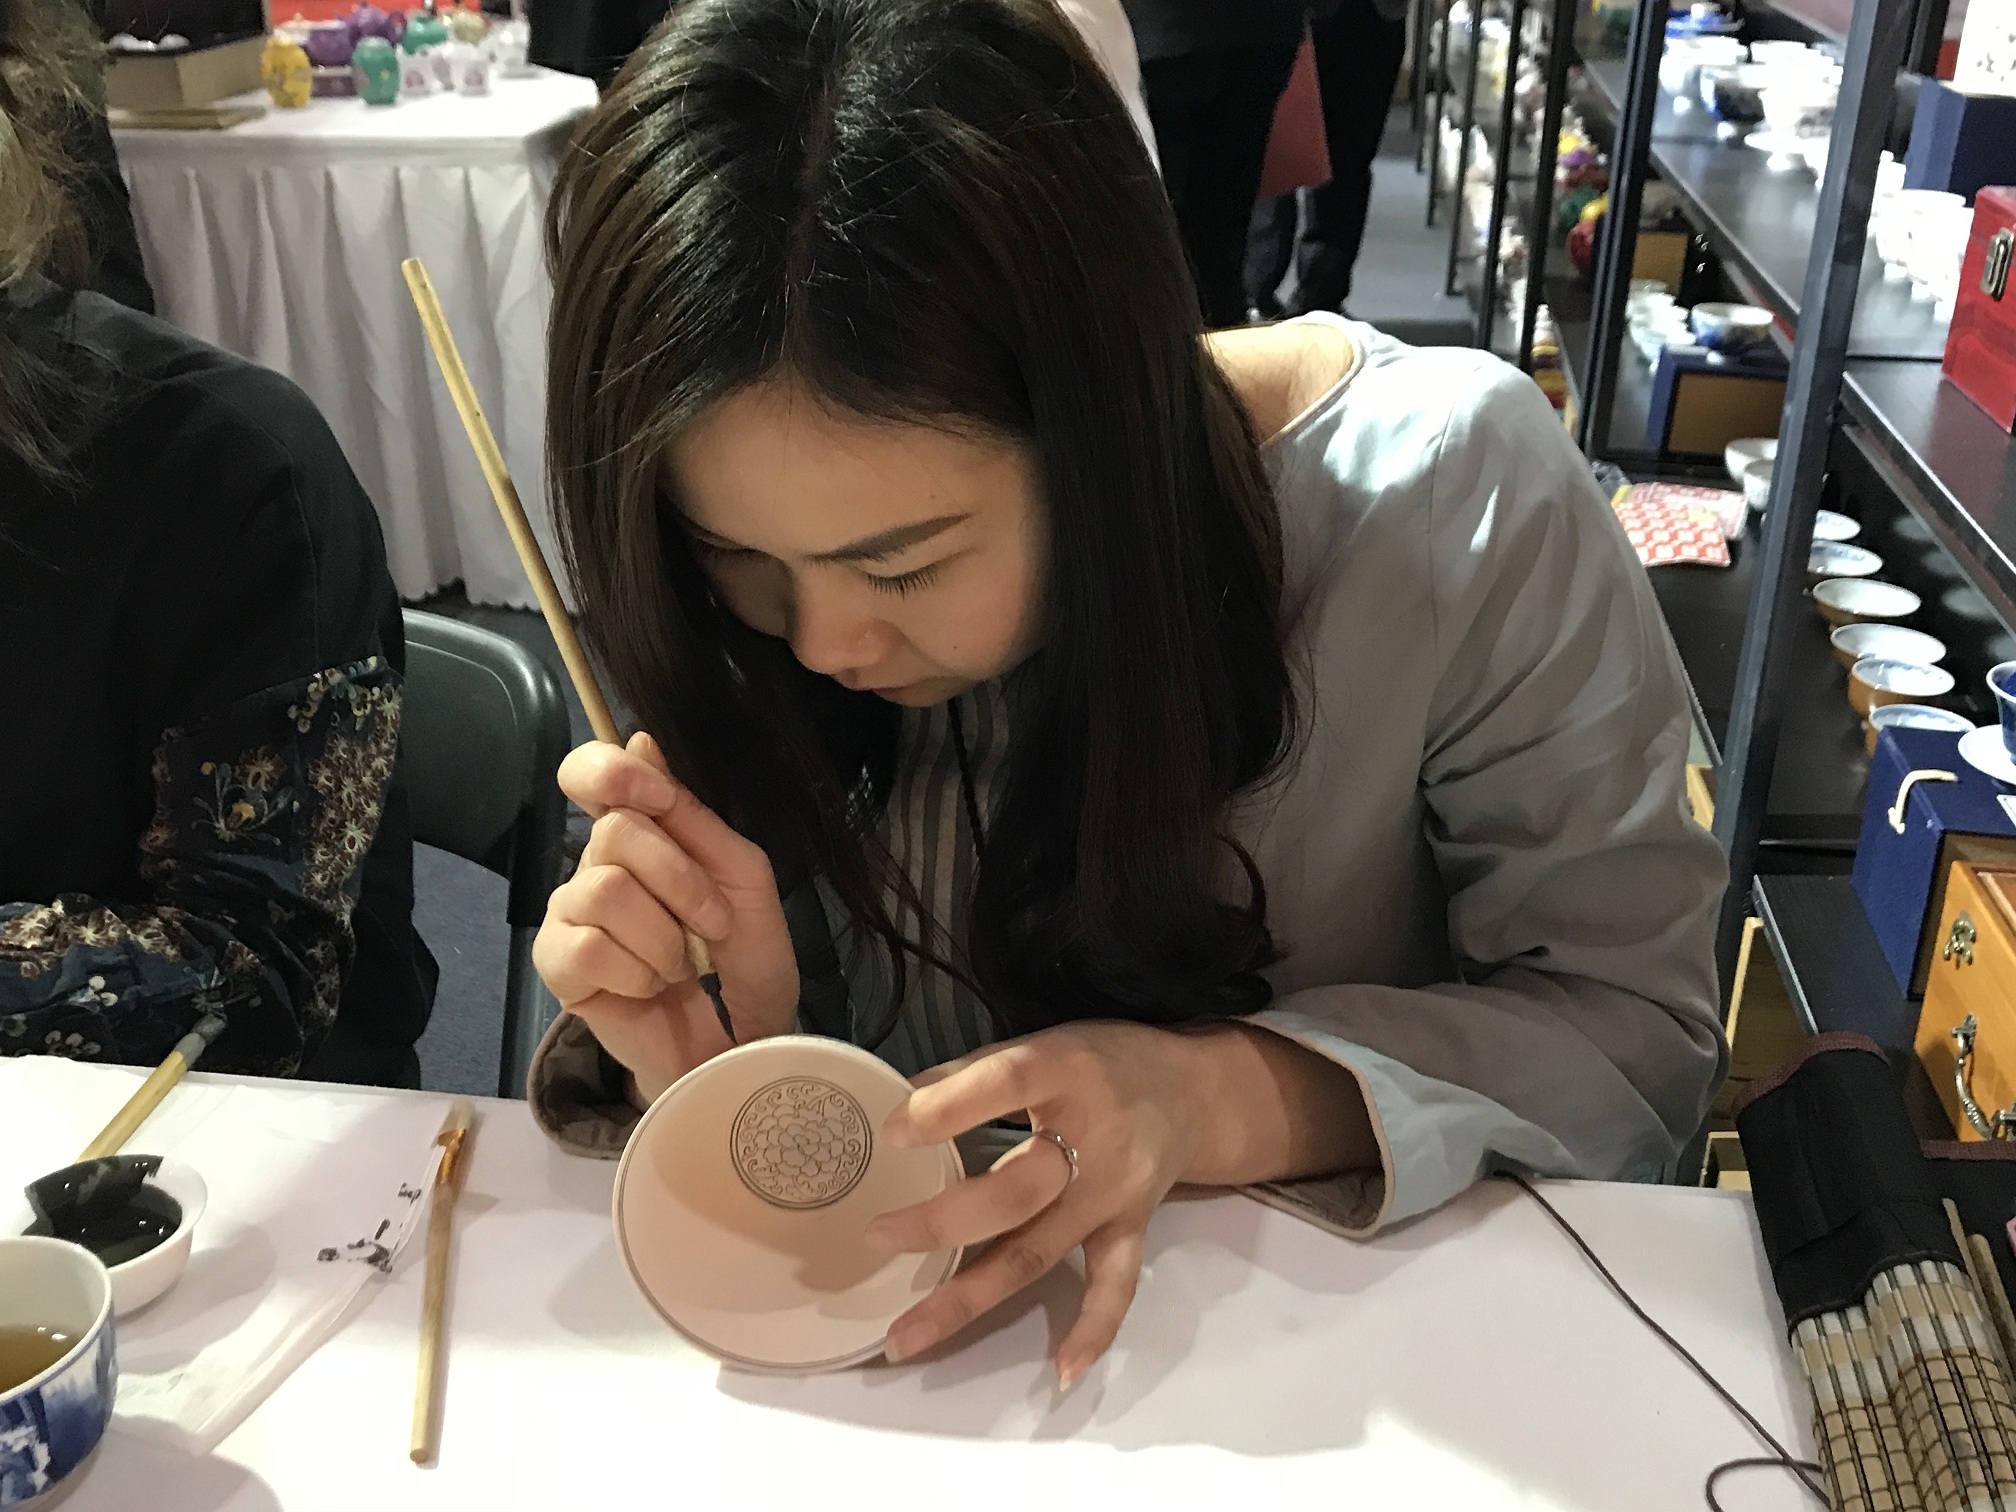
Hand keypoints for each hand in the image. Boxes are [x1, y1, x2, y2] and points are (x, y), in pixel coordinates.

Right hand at [532, 732, 798, 1103]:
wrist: (744, 1041)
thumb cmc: (746, 958)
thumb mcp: (742, 876)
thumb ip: (693, 815)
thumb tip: (641, 739)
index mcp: (641, 832)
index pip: (589, 772)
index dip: (612, 772)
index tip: (659, 799)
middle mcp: (596, 863)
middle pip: (613, 832)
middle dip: (681, 881)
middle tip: (713, 925)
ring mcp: (571, 914)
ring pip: (604, 889)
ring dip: (664, 936)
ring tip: (681, 966)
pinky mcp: (557, 966)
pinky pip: (584, 947)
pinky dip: (636, 971)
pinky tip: (650, 986)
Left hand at [863, 1021, 1209, 1389]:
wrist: (1193, 1092)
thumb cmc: (1102, 1063)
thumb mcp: (1043, 1042)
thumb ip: (975, 1073)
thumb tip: (901, 1104)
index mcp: (1065, 1072)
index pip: (1005, 1085)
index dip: (948, 1108)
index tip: (894, 1131)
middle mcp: (1091, 1141)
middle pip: (1012, 1194)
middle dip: (940, 1223)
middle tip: (877, 1237)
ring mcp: (1111, 1195)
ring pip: (1036, 1253)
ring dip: (968, 1298)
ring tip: (905, 1335)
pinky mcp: (1129, 1230)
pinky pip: (1113, 1287)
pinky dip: (1092, 1331)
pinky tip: (1059, 1371)